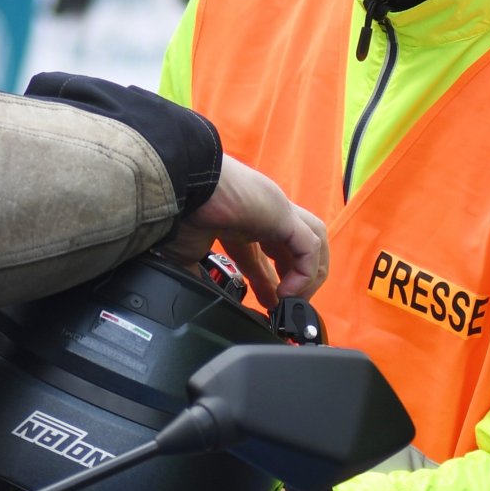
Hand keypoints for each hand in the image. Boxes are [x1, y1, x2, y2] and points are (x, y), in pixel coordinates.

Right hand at [162, 156, 327, 305]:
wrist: (176, 186)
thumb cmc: (176, 212)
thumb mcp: (185, 254)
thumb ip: (193, 274)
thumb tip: (188, 298)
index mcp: (240, 220)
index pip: (267, 251)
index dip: (270, 280)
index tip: (270, 304)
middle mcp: (262, 213)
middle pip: (295, 245)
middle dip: (296, 277)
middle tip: (285, 304)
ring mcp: (275, 209)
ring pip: (314, 238)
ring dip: (310, 272)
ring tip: (294, 299)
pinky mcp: (282, 212)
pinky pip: (310, 244)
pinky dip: (305, 272)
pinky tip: (286, 292)